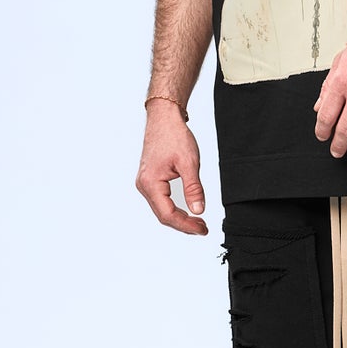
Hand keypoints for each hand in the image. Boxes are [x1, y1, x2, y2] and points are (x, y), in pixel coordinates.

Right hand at [135, 103, 207, 234]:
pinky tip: (186, 210)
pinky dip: (174, 208)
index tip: (203, 229)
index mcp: (150, 184)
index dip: (186, 225)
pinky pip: (161, 201)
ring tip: (198, 222)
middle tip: (203, 228)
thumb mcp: (189, 163)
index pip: (168, 215)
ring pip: (161, 209)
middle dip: (184, 224)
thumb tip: (198, 210)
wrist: (164, 118)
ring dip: (179, 218)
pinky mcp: (150, 179)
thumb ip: (194, 189)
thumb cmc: (174, 136)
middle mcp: (143, 185)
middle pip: (163, 215)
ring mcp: (145, 183)